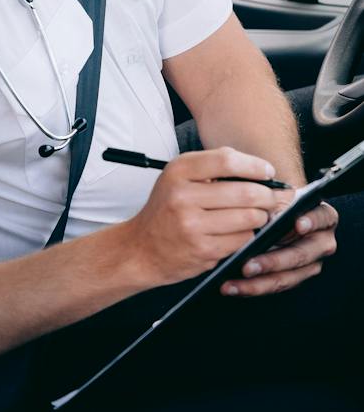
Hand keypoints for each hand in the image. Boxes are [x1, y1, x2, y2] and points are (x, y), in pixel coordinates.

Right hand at [124, 147, 296, 286]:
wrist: (141, 248)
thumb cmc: (166, 210)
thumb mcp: (178, 178)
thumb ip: (212, 167)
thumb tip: (258, 169)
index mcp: (178, 172)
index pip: (227, 161)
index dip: (255, 166)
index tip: (267, 171)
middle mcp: (182, 196)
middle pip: (245, 192)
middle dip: (267, 196)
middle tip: (271, 198)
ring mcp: (193, 225)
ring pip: (250, 218)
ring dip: (260, 217)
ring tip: (255, 215)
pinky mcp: (203, 250)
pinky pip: (243, 239)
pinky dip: (247, 235)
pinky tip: (238, 232)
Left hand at [221, 200, 337, 296]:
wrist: (277, 214)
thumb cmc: (275, 201)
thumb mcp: (275, 196)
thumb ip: (272, 203)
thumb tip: (261, 217)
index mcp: (322, 217)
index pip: (322, 217)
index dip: (311, 220)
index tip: (298, 224)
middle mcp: (321, 242)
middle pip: (300, 255)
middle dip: (272, 262)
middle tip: (247, 266)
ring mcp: (310, 263)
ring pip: (287, 277)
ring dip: (258, 283)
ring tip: (232, 284)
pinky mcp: (295, 277)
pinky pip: (274, 286)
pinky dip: (252, 288)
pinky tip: (233, 287)